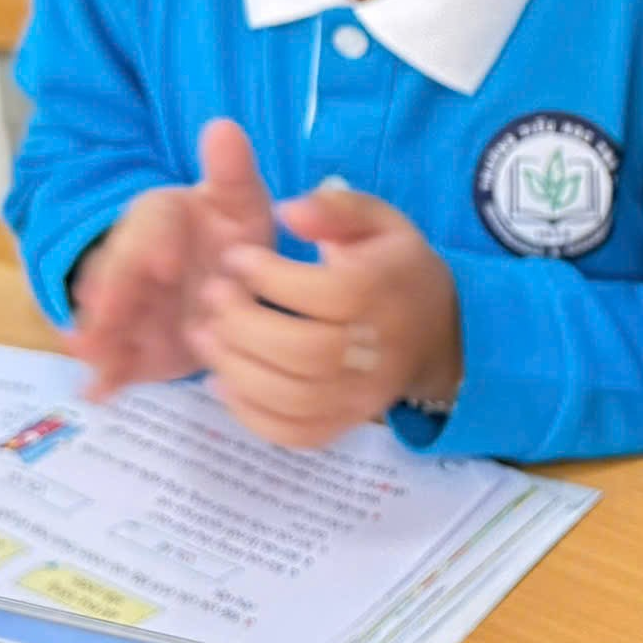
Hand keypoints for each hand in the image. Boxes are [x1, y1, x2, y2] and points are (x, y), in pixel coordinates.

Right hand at [68, 119, 276, 399]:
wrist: (225, 277)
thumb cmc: (231, 230)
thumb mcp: (239, 200)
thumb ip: (232, 170)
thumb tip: (223, 126)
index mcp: (157, 219)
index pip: (147, 227)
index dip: (153, 245)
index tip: (164, 265)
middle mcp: (132, 261)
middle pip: (115, 279)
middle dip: (110, 300)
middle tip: (105, 320)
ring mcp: (128, 307)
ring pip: (106, 321)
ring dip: (99, 340)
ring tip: (94, 360)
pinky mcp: (132, 345)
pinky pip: (115, 360)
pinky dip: (106, 377)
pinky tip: (99, 394)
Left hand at [191, 187, 462, 448]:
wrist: (438, 332)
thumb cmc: (393, 267)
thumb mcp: (378, 221)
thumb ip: (335, 209)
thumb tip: (287, 212)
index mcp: (386, 291)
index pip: (329, 293)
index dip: (272, 277)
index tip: (235, 258)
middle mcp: (379, 350)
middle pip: (306, 351)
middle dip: (245, 325)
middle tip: (211, 296)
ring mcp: (364, 394)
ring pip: (295, 397)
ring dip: (238, 369)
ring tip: (205, 337)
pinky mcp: (347, 422)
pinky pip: (297, 433)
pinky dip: (252, 415)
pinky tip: (223, 384)